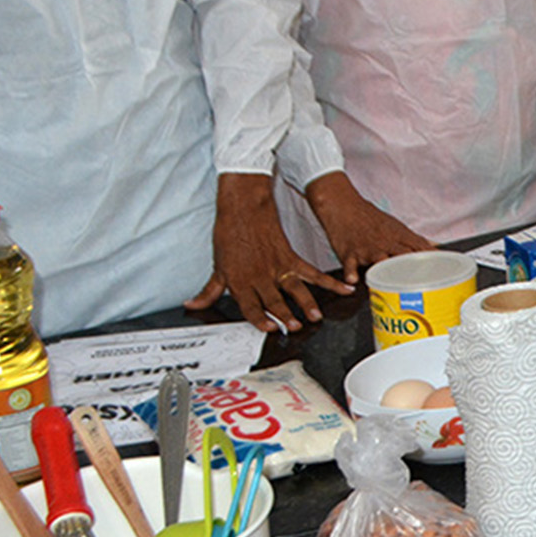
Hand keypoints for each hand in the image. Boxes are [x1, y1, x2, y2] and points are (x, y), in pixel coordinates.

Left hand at [192, 173, 351, 331]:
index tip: (270, 329)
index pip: (251, 306)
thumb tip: (192, 305)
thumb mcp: (216, 266)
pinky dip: (328, 281)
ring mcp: (277, 266)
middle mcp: (260, 276)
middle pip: (275, 300)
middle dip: (286, 316)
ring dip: (307, 303)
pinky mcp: (290, 257)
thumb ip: (208, 291)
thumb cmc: (229, 233)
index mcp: (240, 281)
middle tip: (296, 327)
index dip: (261, 319)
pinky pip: (312, 272)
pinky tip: (343, 287)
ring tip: (316, 316)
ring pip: (295, 289)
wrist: (243, 207)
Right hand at [302, 171, 432, 282]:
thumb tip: (436, 246)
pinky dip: (351, 272)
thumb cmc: (370, 219)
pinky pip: (350, 264)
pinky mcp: (350, 253)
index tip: (443, 271)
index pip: (420, 248)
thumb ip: (415, 240)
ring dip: (385, 271)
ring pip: (379, 260)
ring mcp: (368, 248)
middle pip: (403, 256)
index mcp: (399, 236)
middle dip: (413, 269)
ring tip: (391, 283)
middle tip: (423, 284)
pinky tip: (354, 280)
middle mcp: (386, 242)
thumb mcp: (395, 226)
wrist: (343, 206)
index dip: (432, 259)